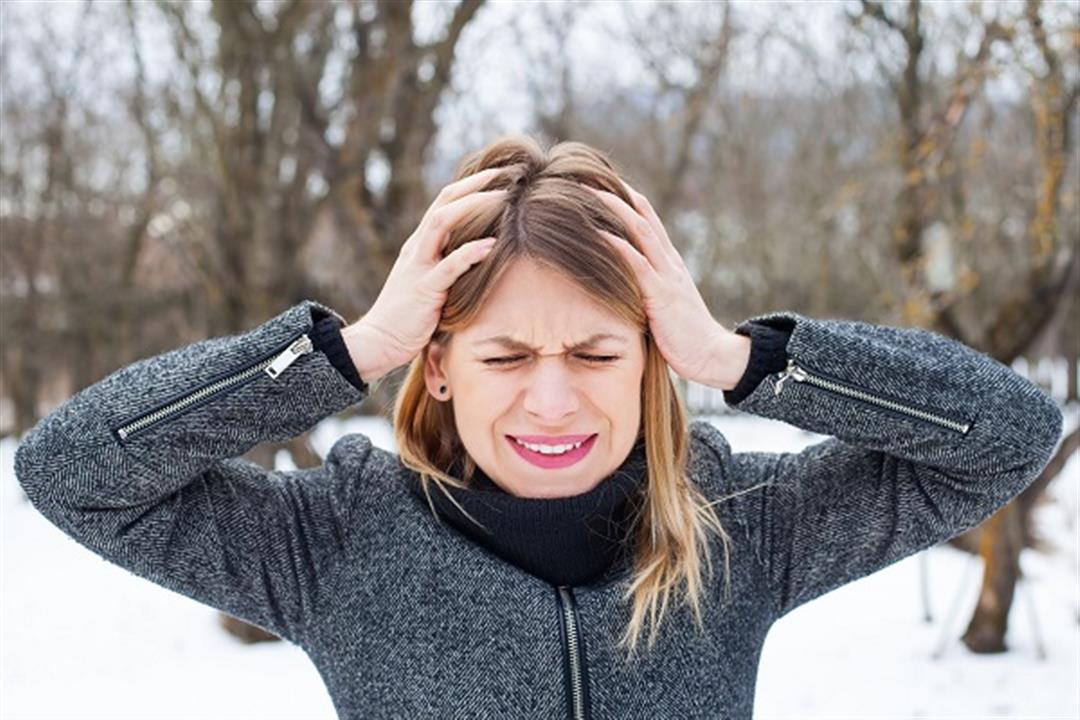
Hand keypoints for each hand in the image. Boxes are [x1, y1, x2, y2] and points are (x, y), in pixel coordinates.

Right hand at [342, 168, 507, 382]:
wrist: (379, 340)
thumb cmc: (409, 315)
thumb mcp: (430, 281)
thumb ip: (447, 265)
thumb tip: (480, 254)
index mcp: (420, 245)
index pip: (443, 203)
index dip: (469, 185)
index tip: (498, 175)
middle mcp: (418, 248)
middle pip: (443, 203)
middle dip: (474, 185)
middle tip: (505, 173)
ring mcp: (418, 266)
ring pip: (441, 223)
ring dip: (473, 208)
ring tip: (502, 198)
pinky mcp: (423, 289)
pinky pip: (448, 267)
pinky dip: (469, 253)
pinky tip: (491, 245)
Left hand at [585, 181, 749, 389]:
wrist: (712, 355)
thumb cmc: (685, 337)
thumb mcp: (664, 306)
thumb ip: (648, 291)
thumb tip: (623, 289)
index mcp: (669, 264)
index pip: (648, 222)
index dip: (626, 201)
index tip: (602, 184)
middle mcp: (668, 263)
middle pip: (641, 216)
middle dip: (615, 195)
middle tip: (587, 176)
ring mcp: (666, 276)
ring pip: (639, 231)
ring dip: (612, 209)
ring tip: (586, 193)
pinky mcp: (661, 295)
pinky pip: (637, 265)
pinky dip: (617, 246)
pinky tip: (598, 233)